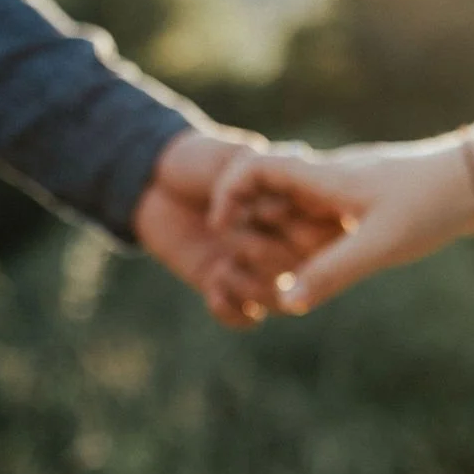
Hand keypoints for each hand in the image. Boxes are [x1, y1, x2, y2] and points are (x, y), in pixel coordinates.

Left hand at [132, 129, 340, 326]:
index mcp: (299, 210)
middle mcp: (284, 244)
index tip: (262, 212)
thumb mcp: (230, 155)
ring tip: (222, 270)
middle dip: (271, 259)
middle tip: (238, 243)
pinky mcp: (230, 286)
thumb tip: (286, 174)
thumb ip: (260, 165)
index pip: (321, 235)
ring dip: (252, 290)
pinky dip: (233, 312)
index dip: (298, 231)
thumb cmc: (197, 160)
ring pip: (280, 303)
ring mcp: (257, 268)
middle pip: (303, 274)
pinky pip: (247, 319)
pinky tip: (212, 291)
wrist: (152, 180)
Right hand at [207, 135, 473, 314]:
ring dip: (282, 233)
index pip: (255, 168)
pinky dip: (310, 237)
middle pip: (269, 189)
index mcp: (325, 175)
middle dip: (251, 222)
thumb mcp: (381, 245)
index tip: (220, 227)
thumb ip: (331, 273)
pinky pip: (323, 213)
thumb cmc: (433, 204)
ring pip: (297, 204)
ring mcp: (350, 184)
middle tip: (248, 261)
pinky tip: (319, 265)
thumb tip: (286, 303)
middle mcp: (331, 174)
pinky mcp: (369, 197)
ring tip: (280, 271)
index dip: (227, 193)